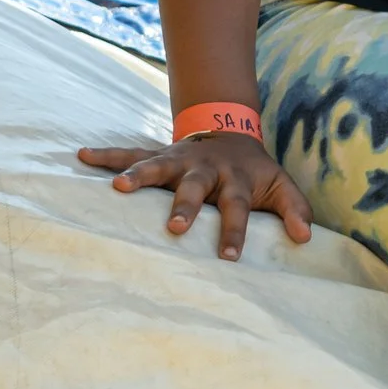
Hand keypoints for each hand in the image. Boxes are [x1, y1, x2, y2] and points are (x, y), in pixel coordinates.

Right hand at [77, 132, 313, 260]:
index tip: (228, 258)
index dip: (234, 232)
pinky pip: (130, 153)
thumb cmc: (255, 171)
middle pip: (196, 187)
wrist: (232, 130)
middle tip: (175, 226)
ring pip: (158, 165)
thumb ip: (294, 209)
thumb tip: (305, 238)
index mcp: (236, 180)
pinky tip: (82, 156)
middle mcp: (206, 168)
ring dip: (139, 174)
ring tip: (119, 186)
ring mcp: (180, 159)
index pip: (237, 208)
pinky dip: (107, 156)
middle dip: (185, 205)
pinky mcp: (160, 154)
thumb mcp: (280, 185)